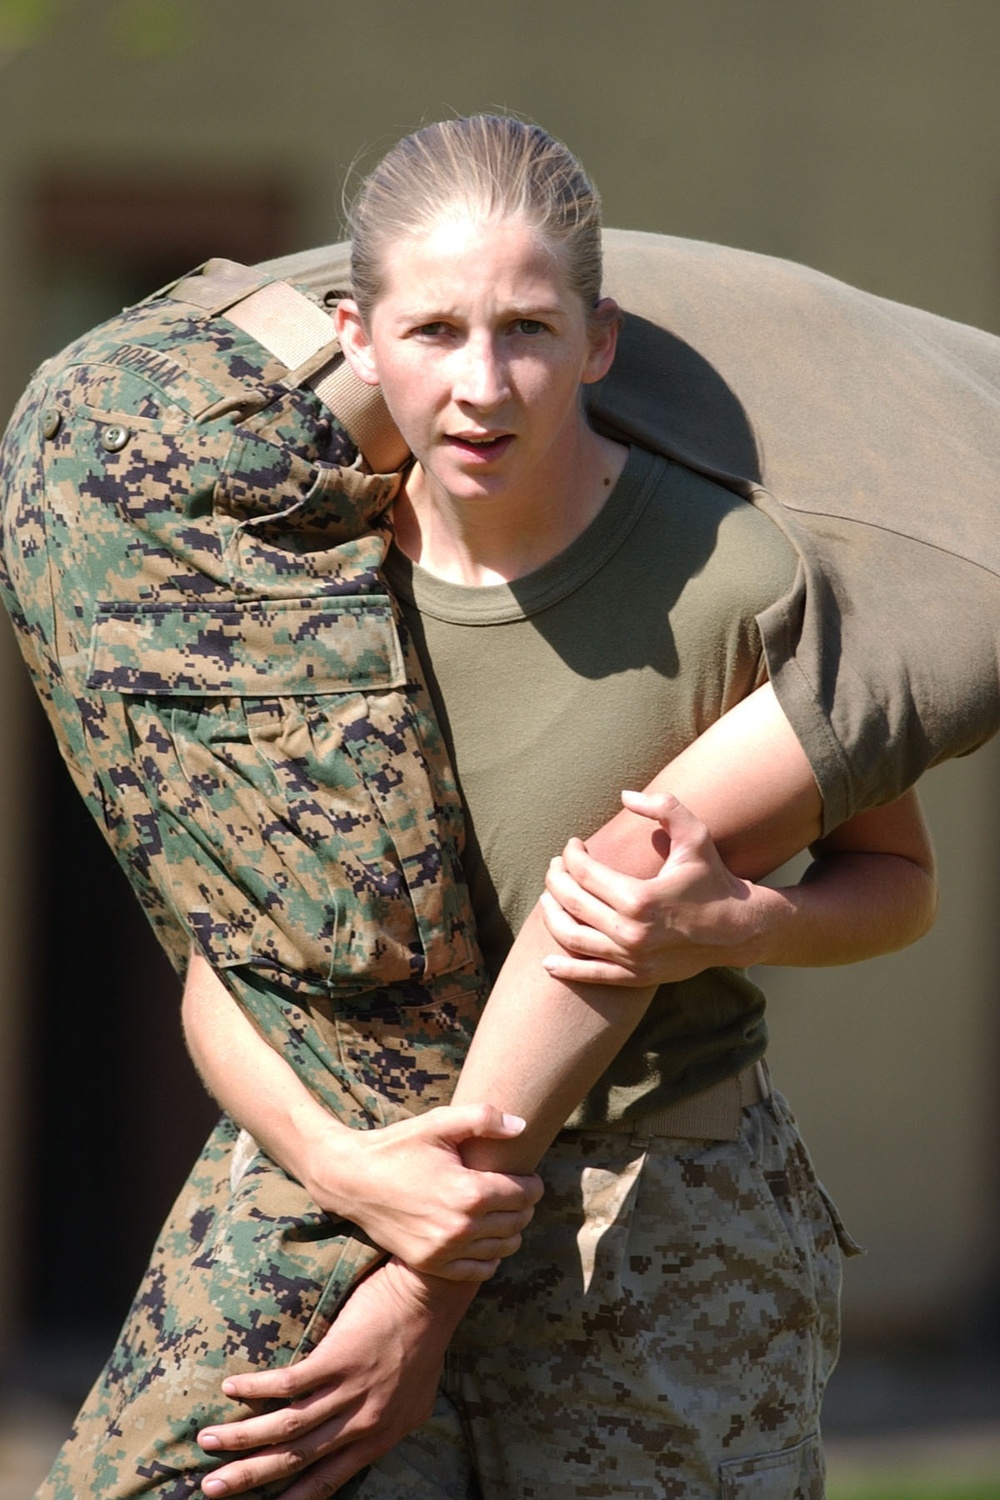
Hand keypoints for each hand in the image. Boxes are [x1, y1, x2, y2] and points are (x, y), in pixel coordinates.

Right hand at [198, 1258, 473, 1497]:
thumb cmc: (425, 1339)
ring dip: (242, 1437)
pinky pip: (288, 1383)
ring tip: (208, 1440)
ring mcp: (350, 1391)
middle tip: (213, 1489)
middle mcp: (364, 1422)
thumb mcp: (417, 1398)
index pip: (330, 1479)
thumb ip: (387, 1421)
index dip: (295, 1498)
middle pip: (297, 1459)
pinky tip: (231, 1387)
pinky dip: (256, 1388)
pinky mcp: (338, 1358)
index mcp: (382, 1436)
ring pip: (287, 1426)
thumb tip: (367, 1436)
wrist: (433, 1293)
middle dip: (251, 1476)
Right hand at [308, 1103, 542, 1279]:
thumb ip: (484, 1118)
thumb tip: (521, 1126)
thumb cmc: (399, 1146)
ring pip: (504, 1248)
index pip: (525, 1195)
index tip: (528, 1176)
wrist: (353, 1179)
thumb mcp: (439, 1122)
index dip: (533, 1184)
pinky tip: (481, 1236)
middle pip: (518, 1221)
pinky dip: (489, 1256)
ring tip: (498, 1211)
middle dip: (523, 1205)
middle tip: (514, 1191)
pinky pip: (480, 1271)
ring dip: (509, 1230)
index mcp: (469, 1192)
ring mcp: (445, 1250)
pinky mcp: (431, 1264)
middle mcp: (461, 1227)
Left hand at [540, 791, 767, 985]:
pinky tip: (547, 962)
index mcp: (640, 898)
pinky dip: (565, 969)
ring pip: (573, 937)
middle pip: (572, 902)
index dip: (571, 855)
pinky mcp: (636, 977)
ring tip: (548, 898)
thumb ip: (664, 807)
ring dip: (552, 916)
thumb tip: (624, 795)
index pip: (584, 874)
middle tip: (554, 867)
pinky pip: (590, 974)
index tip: (572, 845)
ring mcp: (632, 958)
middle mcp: (632, 932)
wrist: (739, 929)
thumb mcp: (695, 836)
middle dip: (555, 880)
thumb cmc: (712, 879)